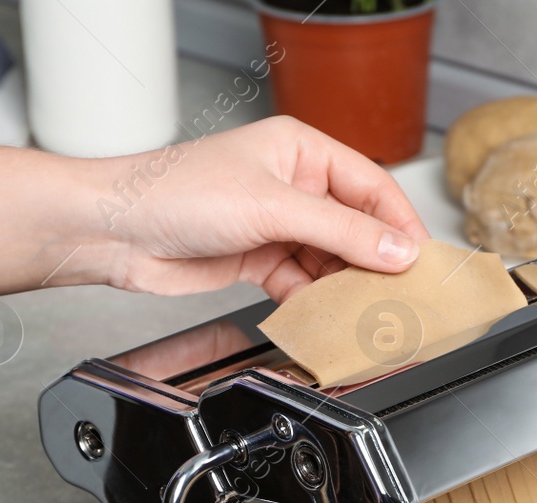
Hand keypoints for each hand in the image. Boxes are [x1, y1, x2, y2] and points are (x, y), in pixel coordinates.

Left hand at [0, 116, 429, 301]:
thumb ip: (341, 231)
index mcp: (301, 151)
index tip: (422, 260)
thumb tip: (397, 249)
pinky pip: (303, 284)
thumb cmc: (173, 193)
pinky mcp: (259, 261)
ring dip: (346, 287)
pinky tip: (326, 316)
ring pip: (331, 260)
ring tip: (367, 311)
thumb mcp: (272, 207)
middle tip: (403, 294)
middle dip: (376, 261)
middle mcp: (292, 186)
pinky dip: (316, 302)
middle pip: (356, 227)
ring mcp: (276, 225)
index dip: (400, 223)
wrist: (114, 232)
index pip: (371, 186)